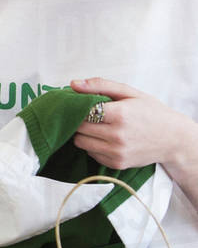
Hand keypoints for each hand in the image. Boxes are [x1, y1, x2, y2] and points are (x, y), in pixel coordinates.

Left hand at [70, 78, 197, 171]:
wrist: (173, 139)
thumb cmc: (152, 113)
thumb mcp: (130, 93)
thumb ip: (100, 85)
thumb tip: (74, 84)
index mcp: (120, 114)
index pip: (83, 111)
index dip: (79, 107)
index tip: (82, 105)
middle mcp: (117, 136)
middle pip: (79, 127)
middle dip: (80, 120)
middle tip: (90, 115)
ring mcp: (116, 152)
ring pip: (80, 142)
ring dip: (84, 134)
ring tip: (98, 127)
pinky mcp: (116, 164)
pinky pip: (90, 154)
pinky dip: (93, 146)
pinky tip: (106, 139)